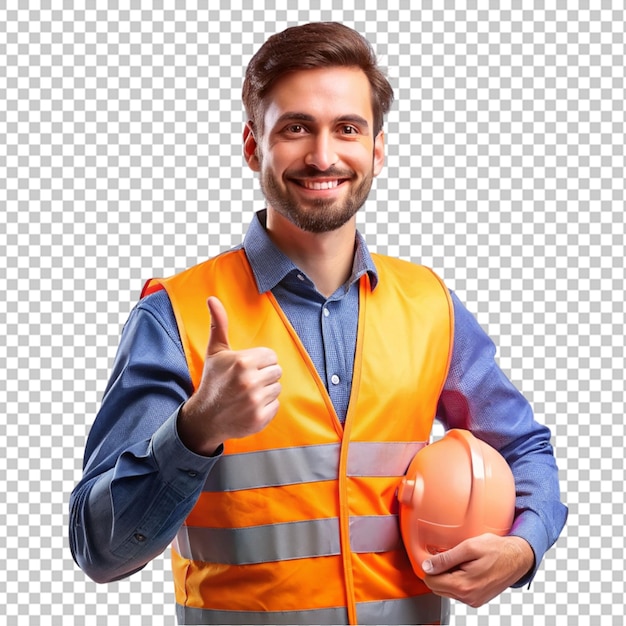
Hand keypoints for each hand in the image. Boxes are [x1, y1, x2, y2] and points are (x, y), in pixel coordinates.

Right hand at [177, 296, 281, 454]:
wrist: (205, 417)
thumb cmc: (213, 381)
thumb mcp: (215, 352)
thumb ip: (219, 324)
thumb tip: (212, 299)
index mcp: (242, 361)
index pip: (271, 356)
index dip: (260, 361)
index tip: (247, 368)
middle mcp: (250, 381)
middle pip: (276, 371)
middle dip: (264, 375)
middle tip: (247, 382)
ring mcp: (256, 401)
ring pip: (277, 388)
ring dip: (266, 391)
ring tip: (248, 394)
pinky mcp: (260, 418)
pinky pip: (276, 405)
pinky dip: (266, 407)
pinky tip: (250, 406)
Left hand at [421, 534, 534, 607]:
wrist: (517, 558)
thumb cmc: (497, 550)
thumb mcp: (468, 547)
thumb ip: (445, 558)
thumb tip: (427, 566)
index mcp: (464, 585)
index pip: (430, 581)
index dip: (429, 566)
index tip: (432, 555)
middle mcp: (468, 597)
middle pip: (436, 587)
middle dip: (438, 571)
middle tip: (448, 556)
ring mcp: (473, 600)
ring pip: (446, 589)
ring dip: (447, 575)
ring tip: (460, 561)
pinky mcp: (477, 599)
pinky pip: (458, 591)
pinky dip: (457, 579)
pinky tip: (465, 568)